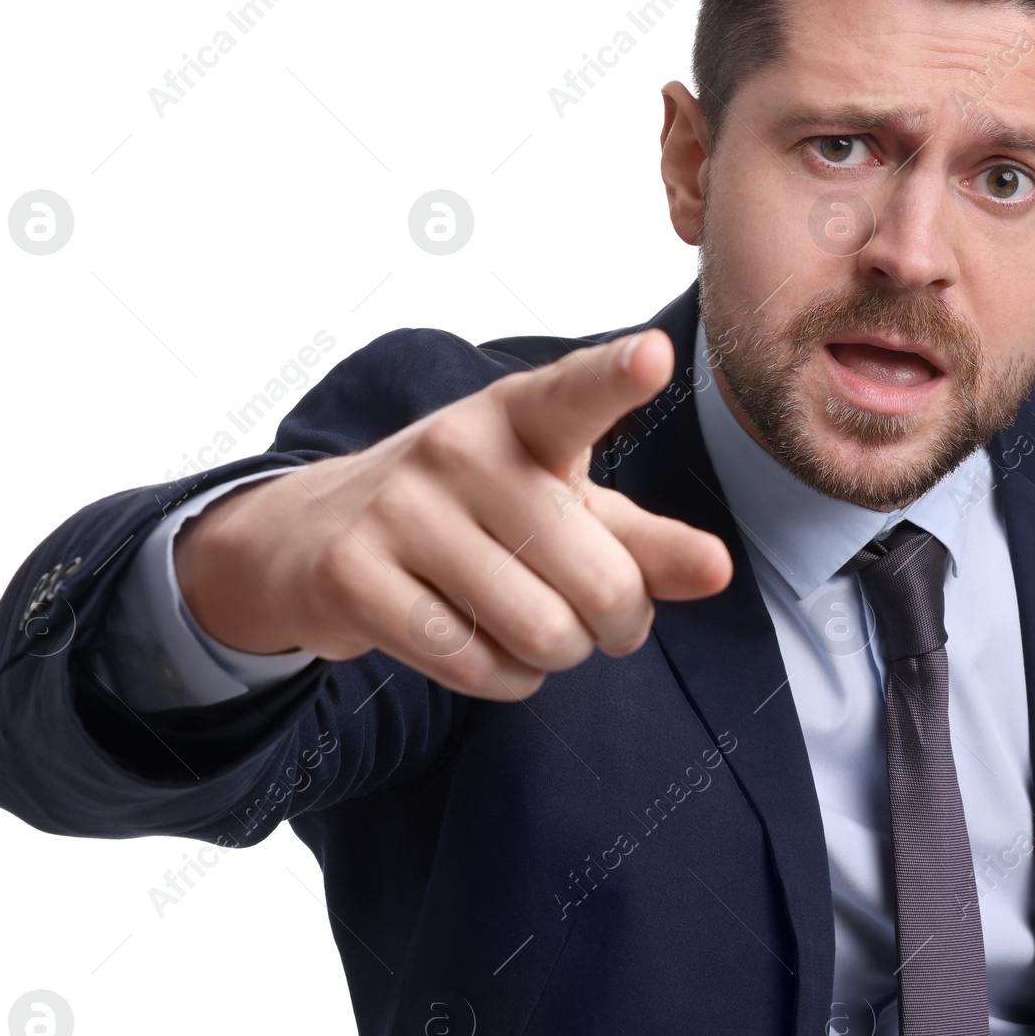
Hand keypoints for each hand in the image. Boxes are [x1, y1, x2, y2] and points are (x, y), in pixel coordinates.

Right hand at [173, 329, 732, 699]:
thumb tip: (718, 570)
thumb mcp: (559, 505)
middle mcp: (459, 447)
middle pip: (600, 582)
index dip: (618, 377)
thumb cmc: (470, 511)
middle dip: (616, 624)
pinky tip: (483, 647)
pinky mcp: (356, 576)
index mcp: (521, 414)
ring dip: (558, 656)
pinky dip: (501, 679)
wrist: (316, 536)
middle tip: (595, 616)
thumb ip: (643, 539)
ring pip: (542, 634)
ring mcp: (401, 509)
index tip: (653, 356)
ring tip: (530, 625)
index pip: (576, 394)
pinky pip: (474, 666)